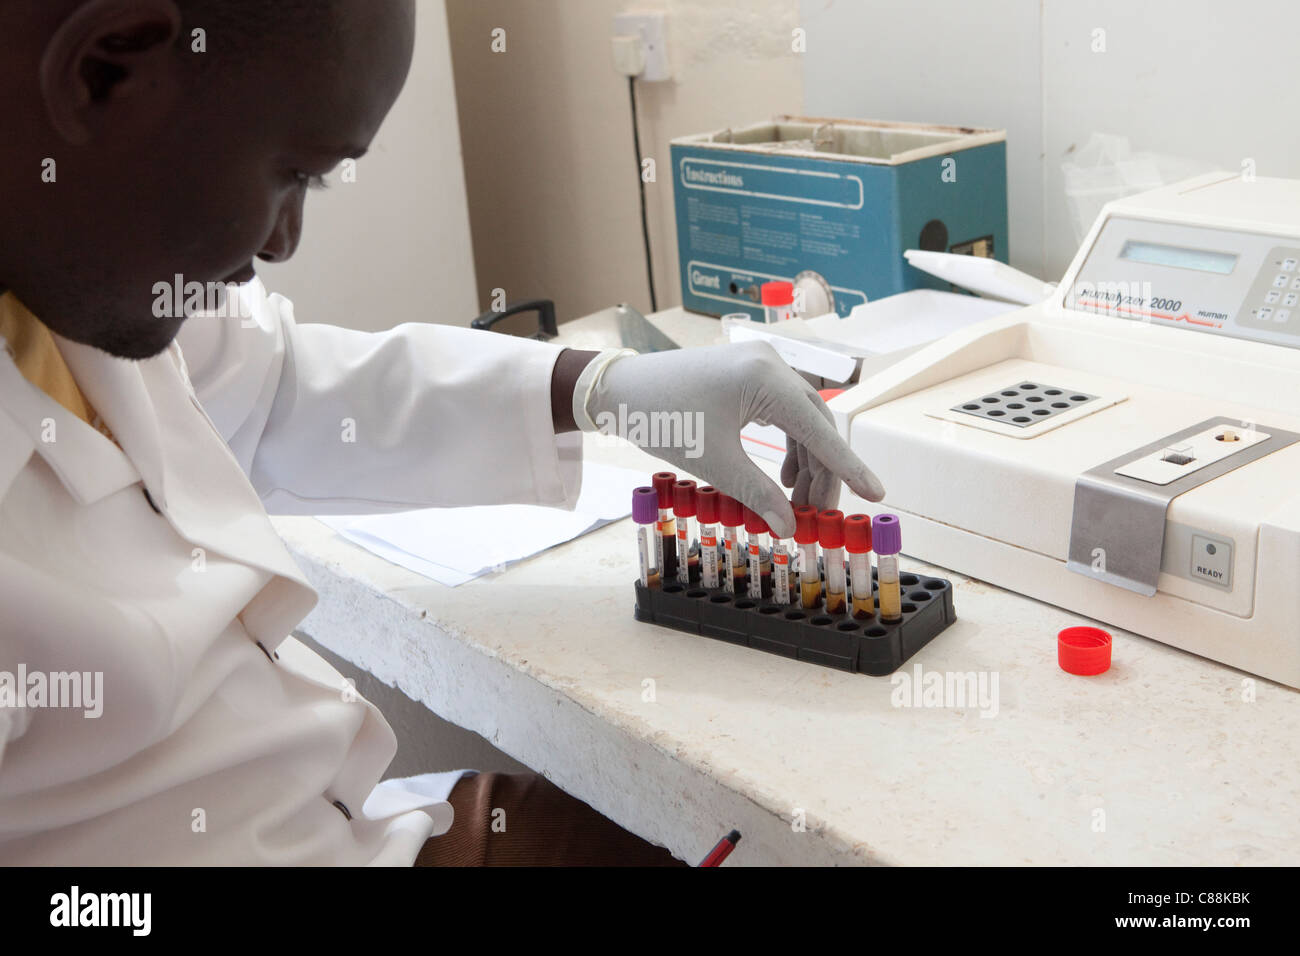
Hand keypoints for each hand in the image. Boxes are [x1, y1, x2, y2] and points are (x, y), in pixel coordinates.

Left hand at [586, 341, 884, 536]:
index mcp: (764, 379)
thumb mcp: (714, 463)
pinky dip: (787, 444)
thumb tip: (790, 526)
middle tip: (820, 512)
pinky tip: (782, 474)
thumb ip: (757, 493)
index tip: (876, 493)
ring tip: (798, 500)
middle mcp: (770, 364)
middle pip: (814, 424)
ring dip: (805, 460)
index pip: (819, 430)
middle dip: (822, 470)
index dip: (848, 466)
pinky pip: (782, 411)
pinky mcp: (748, 374)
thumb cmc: (663, 419)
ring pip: (800, 419)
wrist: (621, 390)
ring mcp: (759, 366)